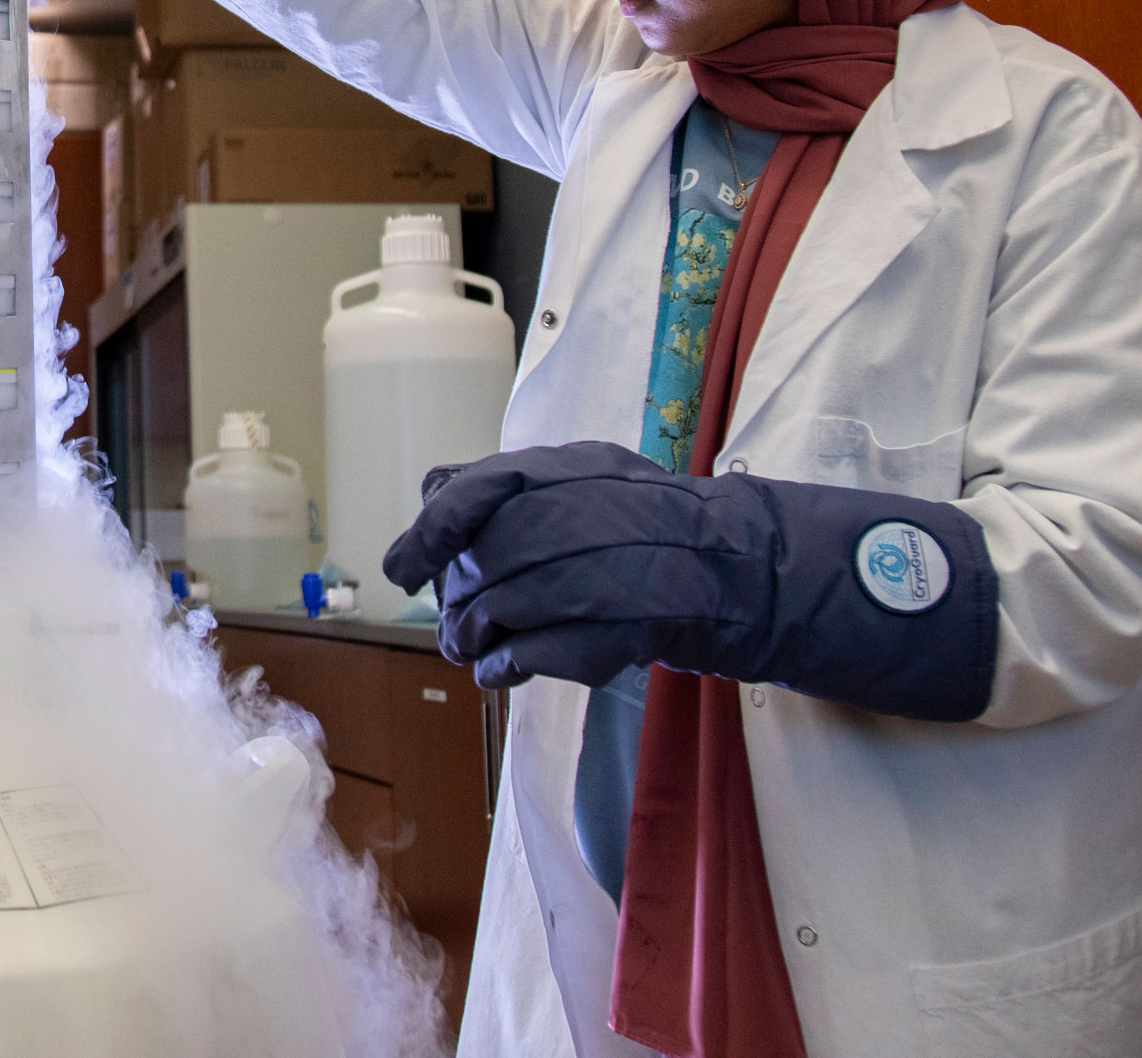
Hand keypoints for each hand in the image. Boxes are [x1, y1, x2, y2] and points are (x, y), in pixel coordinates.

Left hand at [385, 442, 996, 719]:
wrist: (740, 566)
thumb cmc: (652, 523)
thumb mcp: (589, 476)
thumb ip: (516, 484)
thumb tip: (432, 490)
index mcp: (571, 467)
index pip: (474, 488)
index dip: (429, 530)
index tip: (401, 566)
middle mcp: (584, 509)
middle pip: (487, 561)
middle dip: (459, 602)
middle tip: (450, 628)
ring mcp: (606, 566)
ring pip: (506, 607)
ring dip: (476, 638)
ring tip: (472, 651)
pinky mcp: (625, 623)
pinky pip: (541, 652)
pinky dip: (510, 667)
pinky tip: (502, 674)